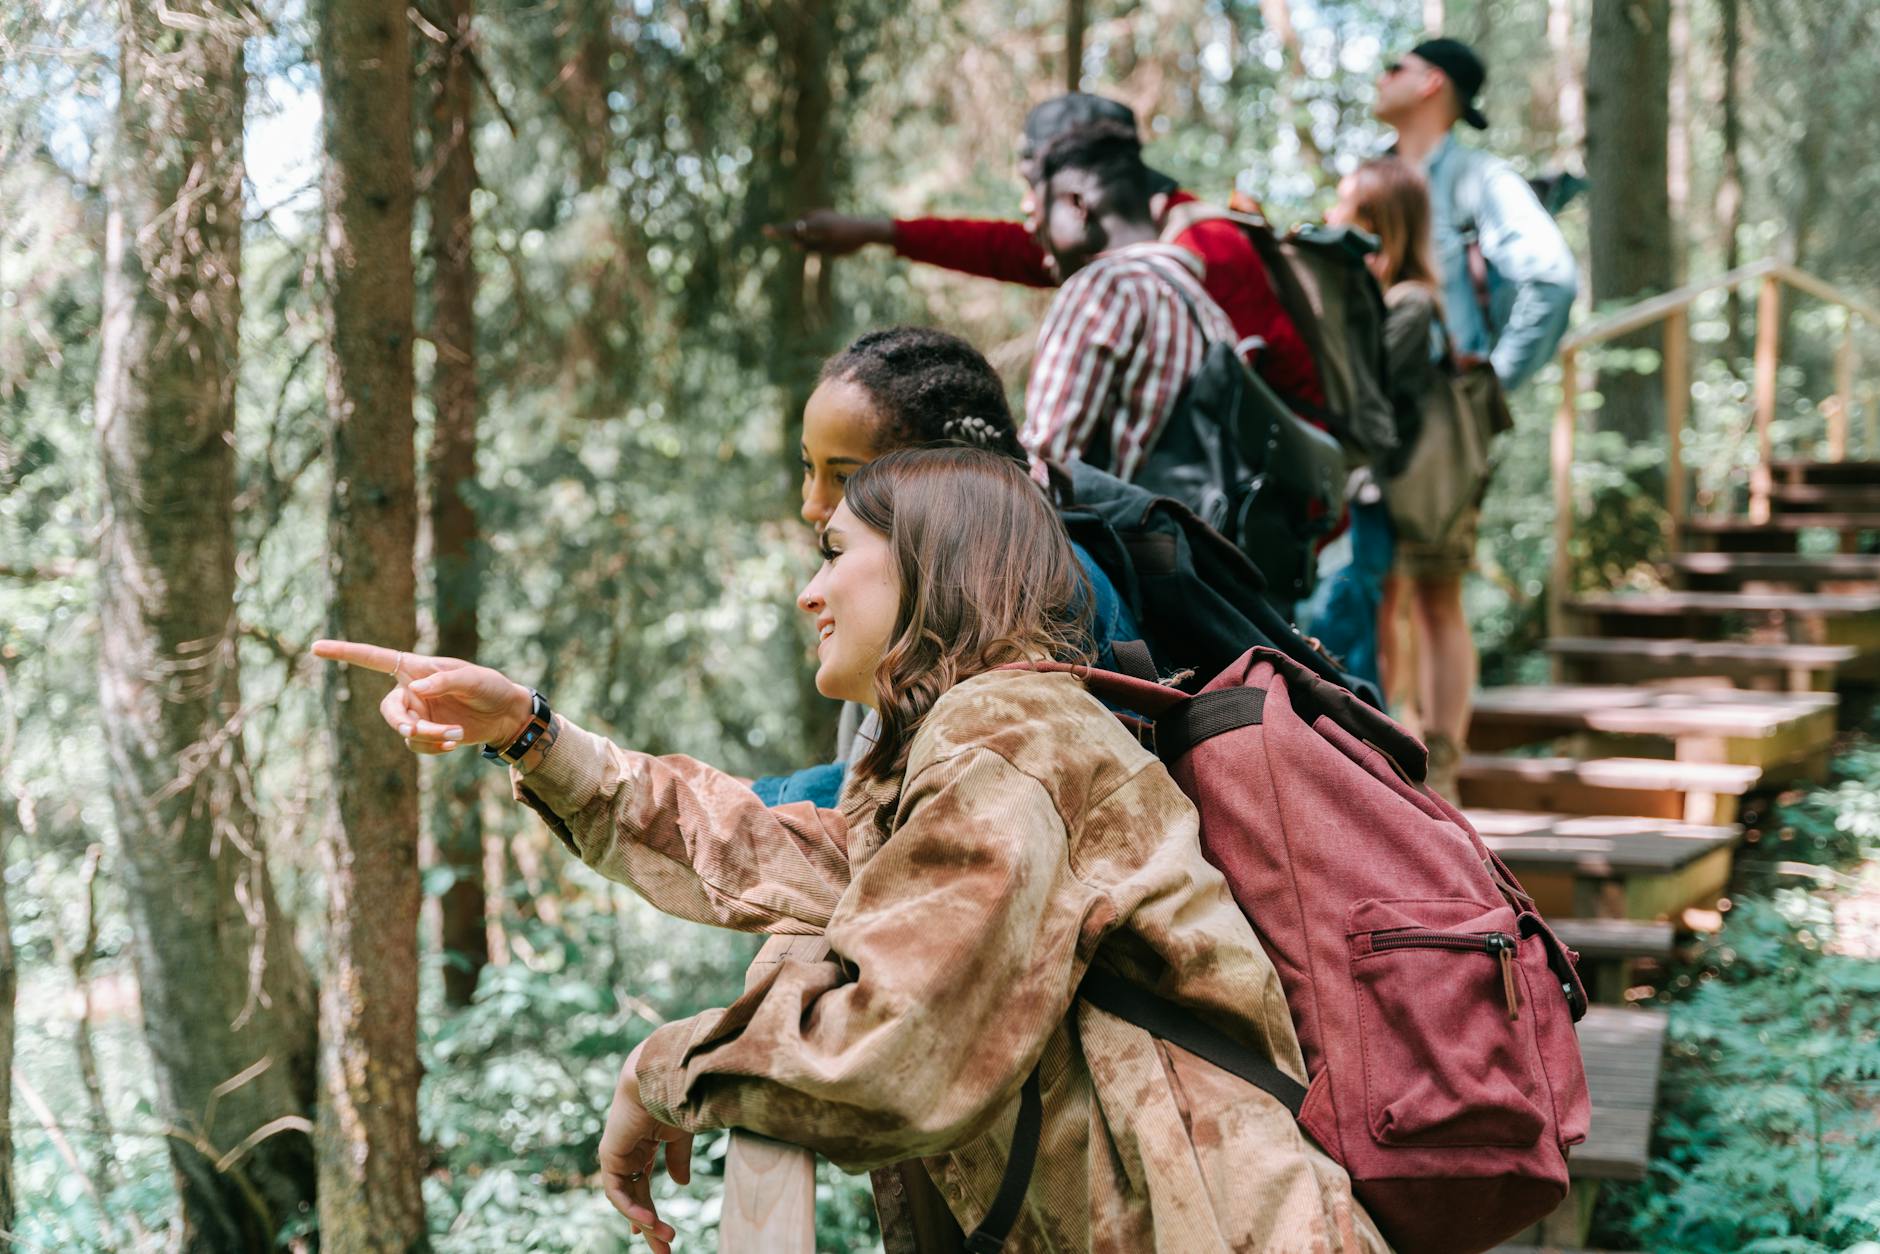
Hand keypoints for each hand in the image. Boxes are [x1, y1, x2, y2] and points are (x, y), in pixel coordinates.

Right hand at [310, 639, 532, 754]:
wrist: (505, 714)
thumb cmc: (489, 687)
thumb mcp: (472, 679)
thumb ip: (445, 681)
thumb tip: (416, 688)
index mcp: (416, 668)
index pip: (374, 659)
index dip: (345, 653)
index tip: (315, 647)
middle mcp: (411, 690)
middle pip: (388, 710)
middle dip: (402, 722)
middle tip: (416, 730)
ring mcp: (417, 713)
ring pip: (405, 731)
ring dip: (429, 736)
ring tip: (456, 733)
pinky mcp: (426, 733)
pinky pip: (417, 745)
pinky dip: (434, 747)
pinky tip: (454, 743)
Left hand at [599, 1042, 693, 1253]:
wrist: (660, 1077)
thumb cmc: (674, 1098)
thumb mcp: (680, 1136)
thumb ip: (678, 1160)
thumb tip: (681, 1185)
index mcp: (644, 1144)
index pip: (642, 1182)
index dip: (648, 1207)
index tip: (656, 1230)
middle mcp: (628, 1151)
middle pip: (637, 1196)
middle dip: (651, 1224)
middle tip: (664, 1249)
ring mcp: (617, 1155)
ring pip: (627, 1199)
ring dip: (646, 1221)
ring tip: (665, 1240)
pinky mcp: (610, 1156)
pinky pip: (617, 1192)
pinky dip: (631, 1209)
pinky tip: (647, 1223)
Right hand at [764, 209, 892, 255]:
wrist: (865, 228)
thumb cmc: (847, 243)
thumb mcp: (829, 251)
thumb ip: (810, 247)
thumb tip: (793, 244)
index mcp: (819, 228)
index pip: (793, 230)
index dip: (778, 231)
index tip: (765, 231)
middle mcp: (818, 217)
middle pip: (797, 227)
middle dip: (797, 237)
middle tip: (819, 242)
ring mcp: (820, 212)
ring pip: (804, 224)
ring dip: (805, 233)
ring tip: (826, 240)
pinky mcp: (823, 213)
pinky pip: (810, 221)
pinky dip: (810, 228)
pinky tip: (823, 233)